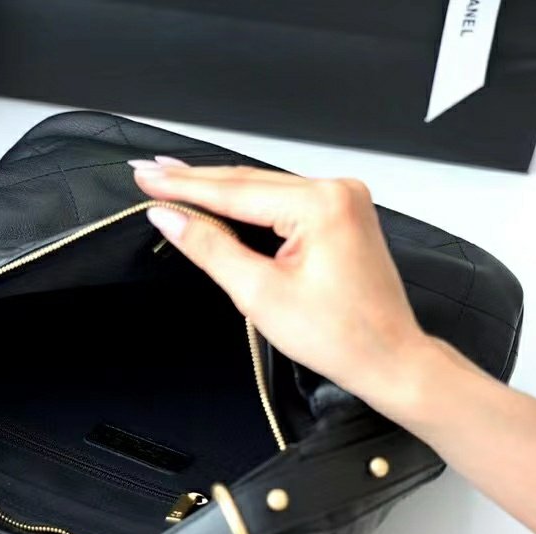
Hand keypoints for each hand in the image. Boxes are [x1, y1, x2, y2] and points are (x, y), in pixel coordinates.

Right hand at [131, 159, 429, 405]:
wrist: (389, 358)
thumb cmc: (340, 336)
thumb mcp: (259, 294)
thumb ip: (211, 248)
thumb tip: (170, 217)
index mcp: (321, 205)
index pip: (235, 191)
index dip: (184, 186)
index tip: (146, 178)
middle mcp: (336, 191)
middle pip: (248, 182)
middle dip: (196, 180)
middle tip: (149, 172)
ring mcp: (342, 200)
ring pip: (263, 189)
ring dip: (218, 189)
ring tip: (173, 180)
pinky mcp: (341, 214)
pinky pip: (282, 200)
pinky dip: (247, 202)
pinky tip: (218, 197)